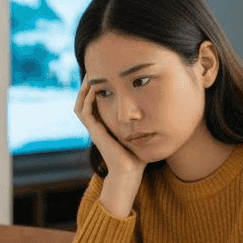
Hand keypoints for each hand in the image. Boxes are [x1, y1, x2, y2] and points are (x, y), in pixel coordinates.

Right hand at [75, 79, 144, 216]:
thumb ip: (144, 122)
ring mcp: (94, 129)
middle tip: (95, 68)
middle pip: (86, 100)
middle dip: (89, 84)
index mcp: (105, 125)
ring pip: (81, 104)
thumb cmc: (138, 157)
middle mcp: (97, 126)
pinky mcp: (94, 133)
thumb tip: (161, 109)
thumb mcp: (141, 134)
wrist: (129, 173)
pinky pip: (85, 112)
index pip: (96, 102)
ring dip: (84, 89)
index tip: (106, 74)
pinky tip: (95, 88)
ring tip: (90, 75)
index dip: (98, 87)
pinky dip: (88, 99)